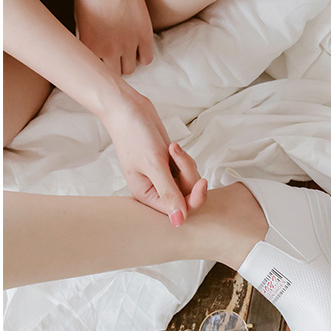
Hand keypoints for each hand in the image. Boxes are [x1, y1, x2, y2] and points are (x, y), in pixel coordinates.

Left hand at [74, 0, 153, 74]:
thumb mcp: (79, 18)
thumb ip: (84, 40)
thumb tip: (90, 53)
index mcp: (90, 47)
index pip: (96, 71)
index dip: (99, 66)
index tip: (100, 62)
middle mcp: (109, 51)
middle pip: (115, 74)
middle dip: (113, 67)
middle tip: (114, 58)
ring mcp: (128, 45)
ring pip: (130, 69)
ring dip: (127, 62)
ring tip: (125, 52)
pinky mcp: (144, 36)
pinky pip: (146, 59)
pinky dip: (142, 56)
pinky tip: (137, 47)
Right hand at [101, 86, 204, 223]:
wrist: (129, 108)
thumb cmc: (134, 134)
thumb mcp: (154, 165)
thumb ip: (169, 193)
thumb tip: (179, 222)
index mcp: (146, 196)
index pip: (178, 209)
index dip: (193, 198)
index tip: (201, 182)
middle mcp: (155, 190)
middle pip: (187, 196)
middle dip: (188, 175)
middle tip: (178, 155)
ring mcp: (163, 178)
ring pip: (189, 182)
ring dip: (185, 164)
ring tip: (171, 147)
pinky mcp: (169, 166)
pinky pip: (187, 170)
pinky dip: (183, 159)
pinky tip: (171, 146)